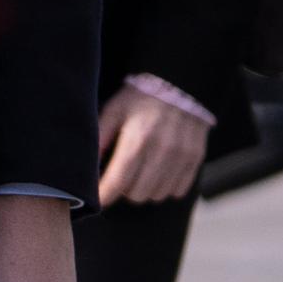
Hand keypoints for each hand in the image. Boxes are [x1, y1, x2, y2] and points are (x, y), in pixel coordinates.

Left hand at [92, 86, 209, 204]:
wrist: (179, 83)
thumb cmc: (139, 98)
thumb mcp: (113, 111)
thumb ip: (100, 139)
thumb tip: (87, 168)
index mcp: (137, 139)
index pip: (117, 182)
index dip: (104, 195)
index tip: (98, 198)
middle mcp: (161, 151)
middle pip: (137, 194)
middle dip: (125, 189)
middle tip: (122, 174)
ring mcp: (181, 157)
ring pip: (158, 195)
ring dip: (146, 188)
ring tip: (141, 171)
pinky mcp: (195, 159)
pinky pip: (178, 190)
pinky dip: (166, 186)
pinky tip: (159, 170)